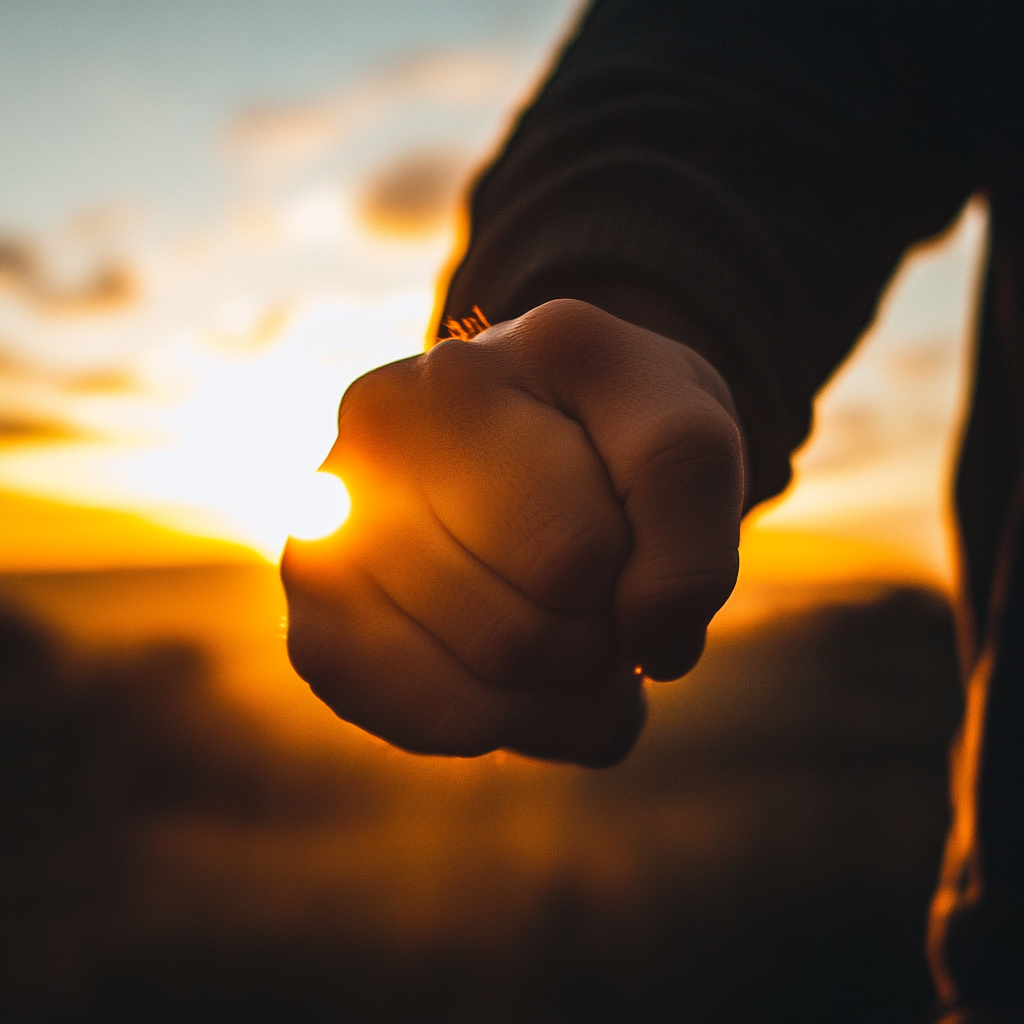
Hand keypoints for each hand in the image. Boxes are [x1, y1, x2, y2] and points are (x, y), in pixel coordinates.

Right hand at [281, 299, 744, 765]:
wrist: (539, 445)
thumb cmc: (610, 439)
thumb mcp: (685, 429)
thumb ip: (685, 500)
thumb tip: (650, 642)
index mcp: (457, 381)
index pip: (573, 553)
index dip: (651, 575)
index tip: (645, 537)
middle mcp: (365, 462)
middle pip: (524, 635)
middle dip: (602, 635)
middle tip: (607, 589)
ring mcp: (323, 541)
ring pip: (484, 691)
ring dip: (570, 689)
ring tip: (575, 625)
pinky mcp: (317, 632)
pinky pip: (434, 723)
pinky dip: (513, 722)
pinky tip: (529, 672)